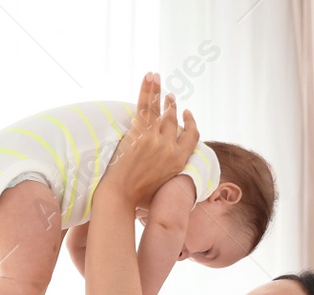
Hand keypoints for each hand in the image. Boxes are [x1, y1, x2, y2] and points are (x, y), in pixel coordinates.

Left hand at [98, 72, 200, 211]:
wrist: (121, 196)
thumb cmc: (138, 198)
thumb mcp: (165, 190)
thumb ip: (172, 179)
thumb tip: (174, 181)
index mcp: (179, 161)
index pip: (193, 137)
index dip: (191, 124)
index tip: (187, 115)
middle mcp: (171, 148)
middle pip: (175, 121)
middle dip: (173, 107)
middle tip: (171, 98)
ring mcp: (156, 140)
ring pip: (162, 110)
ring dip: (162, 94)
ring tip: (160, 83)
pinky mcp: (140, 134)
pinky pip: (146, 106)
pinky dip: (148, 88)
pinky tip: (150, 75)